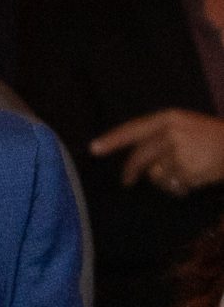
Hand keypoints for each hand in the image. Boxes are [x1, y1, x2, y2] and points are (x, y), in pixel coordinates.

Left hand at [90, 108, 223, 195]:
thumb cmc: (211, 137)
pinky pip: (172, 185)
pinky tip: (194, 179)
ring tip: (186, 173)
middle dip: (131, 172)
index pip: (133, 129)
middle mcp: (171, 132)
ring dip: (167, 180)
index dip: (113, 139)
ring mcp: (179, 151)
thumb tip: (137, 163)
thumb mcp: (185, 126)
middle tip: (126, 182)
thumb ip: (159, 138)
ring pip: (157, 174)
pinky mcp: (187, 170)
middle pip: (140, 156)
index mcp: (169, 118)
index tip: (94, 148)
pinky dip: (180, 187)